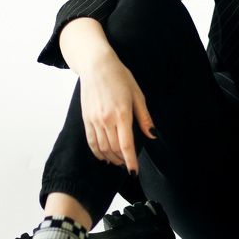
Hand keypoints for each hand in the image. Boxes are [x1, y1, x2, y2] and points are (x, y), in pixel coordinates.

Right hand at [77, 54, 157, 172]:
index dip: (131, 161)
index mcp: (122, 114)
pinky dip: (97, 152)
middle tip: (128, 165)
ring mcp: (94, 120)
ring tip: (118, 161)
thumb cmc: (120, 77)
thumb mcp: (138, 95)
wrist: (96, 66)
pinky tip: (103, 156)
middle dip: (122, 160)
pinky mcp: (86, 119)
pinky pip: (91, 141)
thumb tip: (152, 135)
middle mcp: (106, 119)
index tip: (134, 171)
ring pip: (102, 148)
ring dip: (110, 158)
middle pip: (114, 149)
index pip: (126, 145)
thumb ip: (144, 118)